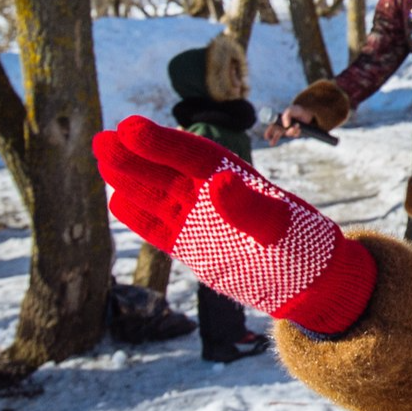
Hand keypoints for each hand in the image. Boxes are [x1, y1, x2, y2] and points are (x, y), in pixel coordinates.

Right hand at [92, 116, 376, 335]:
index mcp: (236, 179)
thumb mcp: (282, 227)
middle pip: (167, 170)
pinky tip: (116, 200)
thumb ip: (250, 208)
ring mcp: (201, 220)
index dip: (162, 142)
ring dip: (129, 178)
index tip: (131, 127)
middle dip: (135, 155)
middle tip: (102, 138)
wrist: (310, 283)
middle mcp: (213, 194)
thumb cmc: (304, 247)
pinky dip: (139, 217)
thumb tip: (217, 181)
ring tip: (102, 157)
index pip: (193, 156)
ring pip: (157, 195)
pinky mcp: (193, 246)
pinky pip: (159, 228)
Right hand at [263, 104, 315, 143]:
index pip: (272, 126)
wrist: (308, 113)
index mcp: (279, 120)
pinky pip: (294, 135)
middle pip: (277, 134)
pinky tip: (299, 127)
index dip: (268, 132)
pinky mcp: (295, 132)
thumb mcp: (291, 110)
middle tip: (271, 144)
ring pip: (287, 134)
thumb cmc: (297, 110)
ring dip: (291, 131)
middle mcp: (283, 126)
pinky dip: (296, 132)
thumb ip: (286, 115)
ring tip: (296, 126)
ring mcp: (289, 130)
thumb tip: (286, 125)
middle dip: (274, 139)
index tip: (266, 137)